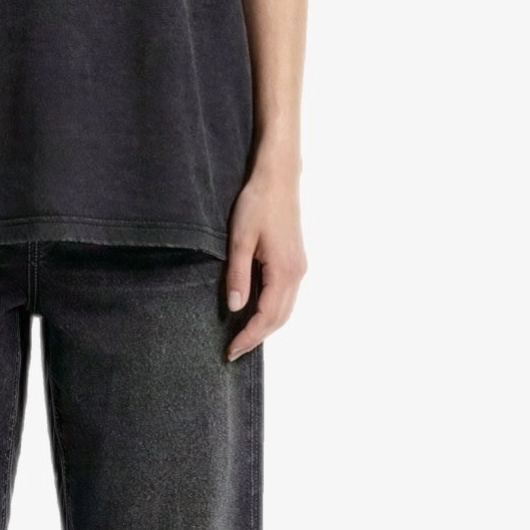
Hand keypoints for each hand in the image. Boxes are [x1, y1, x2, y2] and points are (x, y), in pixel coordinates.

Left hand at [223, 163, 307, 361]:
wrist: (278, 178)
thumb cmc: (257, 204)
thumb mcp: (240, 240)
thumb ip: (238, 275)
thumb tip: (236, 307)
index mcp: (284, 271)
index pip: (266, 316)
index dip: (248, 336)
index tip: (230, 351)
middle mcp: (297, 273)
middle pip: (279, 318)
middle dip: (257, 337)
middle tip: (233, 351)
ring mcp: (299, 267)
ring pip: (286, 309)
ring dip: (266, 326)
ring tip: (244, 337)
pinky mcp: (296, 261)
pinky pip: (287, 296)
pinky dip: (273, 311)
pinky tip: (257, 313)